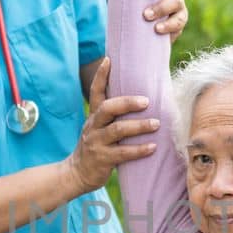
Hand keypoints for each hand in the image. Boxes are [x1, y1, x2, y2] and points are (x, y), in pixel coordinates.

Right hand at [65, 58, 159, 191]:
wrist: (77, 173)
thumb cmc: (96, 147)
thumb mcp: (99, 128)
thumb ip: (114, 116)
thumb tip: (142, 100)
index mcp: (94, 116)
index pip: (96, 91)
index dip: (101, 76)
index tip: (108, 59)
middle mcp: (93, 126)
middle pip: (108, 108)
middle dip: (127, 102)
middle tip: (147, 101)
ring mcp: (96, 142)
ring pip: (117, 130)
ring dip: (139, 126)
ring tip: (156, 124)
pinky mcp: (102, 159)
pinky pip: (122, 153)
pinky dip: (139, 150)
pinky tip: (153, 147)